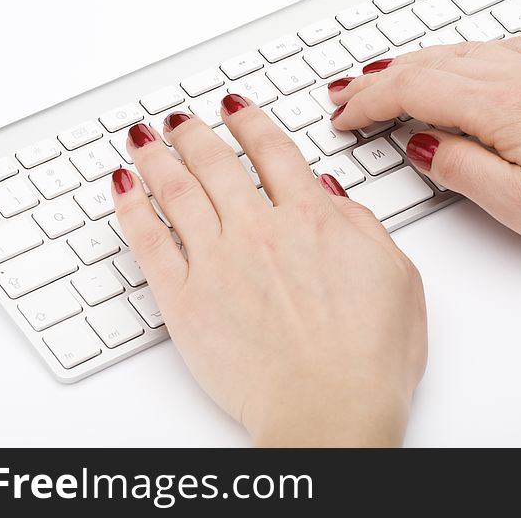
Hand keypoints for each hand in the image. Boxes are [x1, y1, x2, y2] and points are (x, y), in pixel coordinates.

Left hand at [111, 95, 425, 445]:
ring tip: (143, 139)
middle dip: (194, 133)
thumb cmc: (369, 359)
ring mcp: (217, 262)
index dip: (249, 122)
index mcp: (311, 220)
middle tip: (181, 120)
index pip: (272, 152)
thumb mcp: (397, 277)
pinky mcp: (185, 301)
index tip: (235, 109)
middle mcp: (259, 230)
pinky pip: (148, 242)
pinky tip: (123, 190)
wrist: (330, 412)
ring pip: (177, 191)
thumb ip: (362, 226)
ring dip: (157, 157)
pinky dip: (132, 210)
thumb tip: (331, 196)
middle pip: (216, 163)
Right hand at [329, 39, 520, 263]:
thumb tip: (421, 143)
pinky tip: (452, 61)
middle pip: (430, 63)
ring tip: (381, 78)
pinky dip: (456, 54)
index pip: (415, 90)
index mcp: (506, 109)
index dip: (369, 102)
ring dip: (412, 63)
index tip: (343, 117)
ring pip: (459, 51)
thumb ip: (464, 169)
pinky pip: (494, 48)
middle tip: (343, 96)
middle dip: (378, 79)